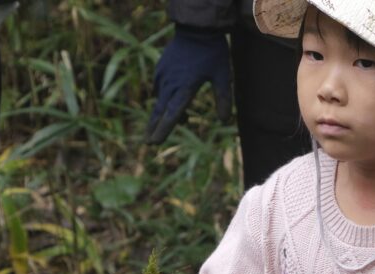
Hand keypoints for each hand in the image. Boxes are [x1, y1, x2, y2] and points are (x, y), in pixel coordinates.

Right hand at [145, 24, 232, 143]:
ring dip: (163, 113)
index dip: (163, 130)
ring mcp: (163, 75)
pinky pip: (158, 87)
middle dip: (154, 128)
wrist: (197, 29)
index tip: (154, 142)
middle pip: (159, 111)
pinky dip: (163, 97)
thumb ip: (224, 99)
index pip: (172, 114)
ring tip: (173, 123)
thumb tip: (225, 121)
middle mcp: (170, 84)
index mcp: (185, 88)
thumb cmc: (212, 53)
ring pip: (160, 100)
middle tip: (149, 143)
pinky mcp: (160, 68)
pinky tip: (169, 101)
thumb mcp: (223, 76)